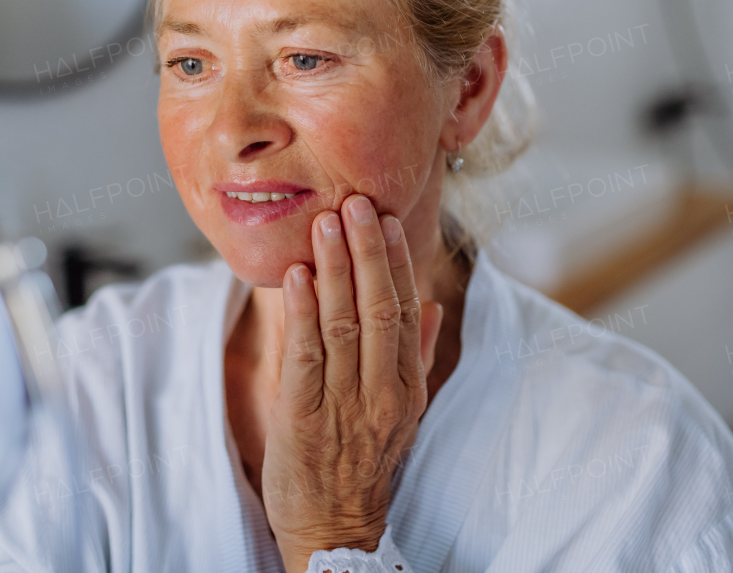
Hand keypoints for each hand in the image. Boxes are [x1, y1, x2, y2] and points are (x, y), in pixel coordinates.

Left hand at [262, 194, 441, 572]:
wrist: (333, 529)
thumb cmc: (364, 464)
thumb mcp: (405, 413)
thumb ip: (419, 355)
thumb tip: (434, 303)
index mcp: (407, 387)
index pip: (406, 311)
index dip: (396, 262)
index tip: (385, 219)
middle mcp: (381, 393)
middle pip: (379, 308)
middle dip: (367, 251)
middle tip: (356, 203)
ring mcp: (343, 405)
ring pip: (343, 324)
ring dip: (334, 268)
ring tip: (326, 223)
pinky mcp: (302, 416)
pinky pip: (305, 355)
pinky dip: (302, 311)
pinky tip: (298, 276)